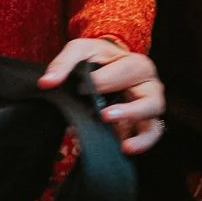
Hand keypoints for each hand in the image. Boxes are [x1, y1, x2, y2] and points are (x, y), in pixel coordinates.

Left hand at [38, 38, 165, 153]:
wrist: (105, 65)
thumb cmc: (95, 57)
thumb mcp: (79, 50)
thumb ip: (63, 63)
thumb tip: (47, 83)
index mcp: (136, 64)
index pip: (124, 73)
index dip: (101, 82)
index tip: (80, 88)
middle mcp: (149, 86)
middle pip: (151, 99)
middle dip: (130, 111)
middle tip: (105, 116)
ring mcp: (149, 107)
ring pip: (154, 123)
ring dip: (142, 136)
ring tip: (125, 146)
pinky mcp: (143, 124)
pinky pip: (148, 136)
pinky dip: (140, 144)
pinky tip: (124, 149)